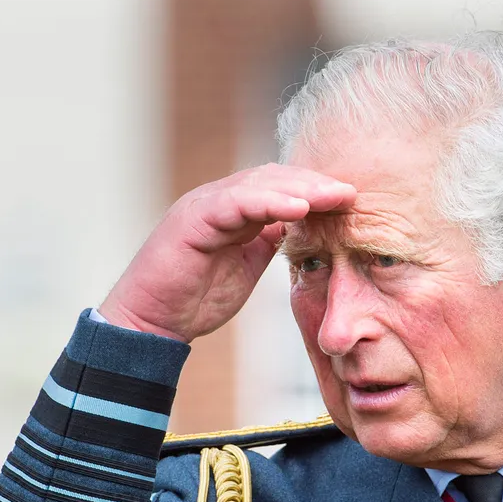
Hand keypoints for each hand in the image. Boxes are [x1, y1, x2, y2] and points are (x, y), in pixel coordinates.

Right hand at [98, 164, 354, 341]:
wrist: (150, 323)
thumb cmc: (194, 298)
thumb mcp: (246, 266)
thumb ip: (269, 242)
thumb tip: (304, 228)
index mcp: (234, 210)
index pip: (281, 187)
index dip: (316, 191)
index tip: (351, 200)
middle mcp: (219, 200)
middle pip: (275, 178)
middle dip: (315, 183)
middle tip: (351, 192)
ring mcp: (204, 206)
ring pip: (258, 184)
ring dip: (300, 188)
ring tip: (334, 195)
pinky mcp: (192, 220)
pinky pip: (235, 203)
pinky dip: (268, 202)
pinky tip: (298, 208)